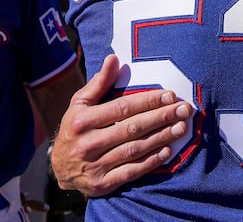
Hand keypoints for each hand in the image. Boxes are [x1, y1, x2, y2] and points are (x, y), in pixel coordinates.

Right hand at [50, 54, 192, 196]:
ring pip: (134, 150)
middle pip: (131, 128)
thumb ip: (99, 82)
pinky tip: (167, 151)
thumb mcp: (79, 103)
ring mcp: (95, 166)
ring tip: (181, 128)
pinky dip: (150, 162)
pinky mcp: (102, 184)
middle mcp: (88, 143)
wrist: (59, 168)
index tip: (170, 95)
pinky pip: (131, 172)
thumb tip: (114, 58)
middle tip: (184, 110)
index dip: (148, 101)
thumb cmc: (74, 128)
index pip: (122, 108)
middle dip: (161, 117)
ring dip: (161, 138)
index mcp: (82, 120)